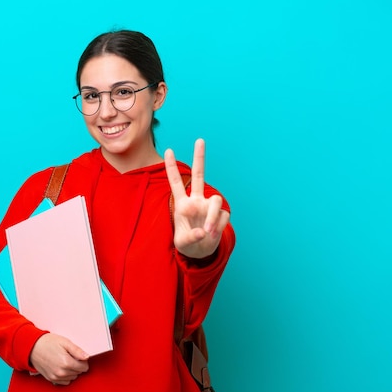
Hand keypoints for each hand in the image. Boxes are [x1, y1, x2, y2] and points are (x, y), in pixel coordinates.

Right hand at [29, 333, 89, 384]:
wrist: (32, 347)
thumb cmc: (48, 343)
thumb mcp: (65, 342)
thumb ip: (77, 350)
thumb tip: (87, 357)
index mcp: (66, 362)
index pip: (84, 367)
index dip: (83, 360)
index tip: (77, 355)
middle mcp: (62, 372)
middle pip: (79, 372)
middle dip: (77, 365)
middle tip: (69, 356)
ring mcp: (56, 377)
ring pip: (73, 377)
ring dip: (72, 371)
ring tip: (64, 361)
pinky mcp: (52, 379)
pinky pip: (65, 381)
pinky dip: (66, 376)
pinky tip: (62, 367)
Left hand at [164, 138, 229, 258]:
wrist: (202, 252)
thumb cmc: (188, 245)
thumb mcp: (183, 243)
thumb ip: (191, 237)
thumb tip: (203, 231)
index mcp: (182, 204)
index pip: (176, 183)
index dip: (172, 168)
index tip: (169, 150)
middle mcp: (196, 201)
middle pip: (199, 175)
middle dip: (199, 158)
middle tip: (199, 140)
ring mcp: (209, 206)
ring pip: (216, 201)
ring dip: (213, 217)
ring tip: (208, 233)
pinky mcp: (221, 214)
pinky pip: (223, 217)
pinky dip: (218, 227)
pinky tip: (213, 235)